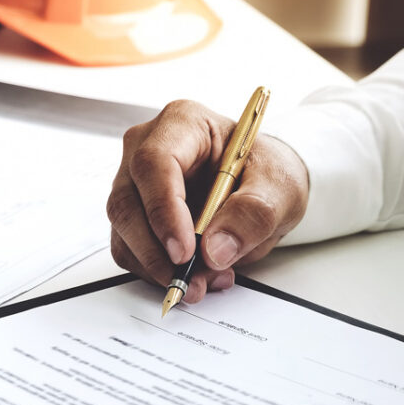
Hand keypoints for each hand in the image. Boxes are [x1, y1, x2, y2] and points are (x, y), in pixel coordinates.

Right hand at [107, 100, 308, 302]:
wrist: (262, 187)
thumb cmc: (266, 172)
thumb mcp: (280, 188)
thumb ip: (253, 214)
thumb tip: (215, 248)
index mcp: (182, 124)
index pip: (154, 164)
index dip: (163, 210)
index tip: (184, 252)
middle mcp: (145, 149)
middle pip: (127, 202)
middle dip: (156, 251)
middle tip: (191, 281)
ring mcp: (133, 183)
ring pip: (124, 231)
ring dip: (159, 267)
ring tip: (205, 280)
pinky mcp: (133, 215)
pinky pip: (130, 250)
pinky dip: (157, 271)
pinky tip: (196, 274)